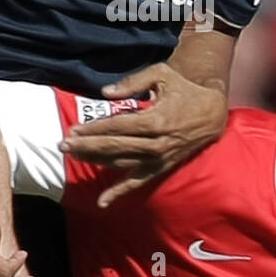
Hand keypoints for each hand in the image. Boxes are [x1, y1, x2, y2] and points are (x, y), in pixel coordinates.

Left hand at [63, 62, 226, 207]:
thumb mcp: (161, 75)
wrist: (212, 111)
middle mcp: (156, 143)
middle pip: (114, 147)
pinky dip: (120, 192)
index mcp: (155, 120)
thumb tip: (106, 92)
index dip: (93, 129)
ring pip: (121, 163)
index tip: (73, 130)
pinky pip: (138, 182)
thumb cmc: (184, 89)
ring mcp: (158, 158)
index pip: (116, 127)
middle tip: (63, 144)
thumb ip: (132, 82)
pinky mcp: (161, 167)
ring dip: (96, 161)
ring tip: (73, 156)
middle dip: (87, 146)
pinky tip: (102, 201)